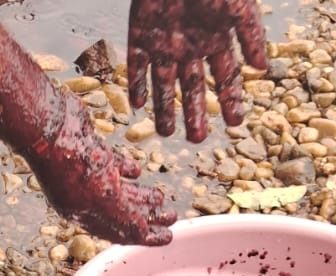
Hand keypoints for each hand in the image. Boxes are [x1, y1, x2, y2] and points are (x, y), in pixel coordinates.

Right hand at [27, 94, 175, 245]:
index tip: (167, 238)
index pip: (117, 232)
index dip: (143, 237)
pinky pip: (112, 165)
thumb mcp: (103, 198)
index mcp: (83, 214)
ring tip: (160, 198)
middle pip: (120, 213)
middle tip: (170, 218)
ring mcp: (86, 174)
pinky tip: (137, 171)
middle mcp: (83, 197)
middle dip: (146, 217)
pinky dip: (126, 170)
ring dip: (140, 196)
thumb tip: (144, 233)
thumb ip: (124, 217)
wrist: (50, 128)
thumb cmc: (73, 165)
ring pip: (118, 190)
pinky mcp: (90, 151)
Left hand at [127, 0, 267, 140]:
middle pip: (192, 88)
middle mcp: (190, 48)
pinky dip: (137, 86)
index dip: (230, 100)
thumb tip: (263, 69)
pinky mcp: (140, 38)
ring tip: (167, 133)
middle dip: (195, 113)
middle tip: (198, 139)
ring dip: (164, 109)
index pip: (225, 78)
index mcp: (216, 40)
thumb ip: (250, 36)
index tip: (236, 124)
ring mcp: (164, 45)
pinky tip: (139, 106)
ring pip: (164, 85)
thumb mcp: (238, 9)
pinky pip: (136, 68)